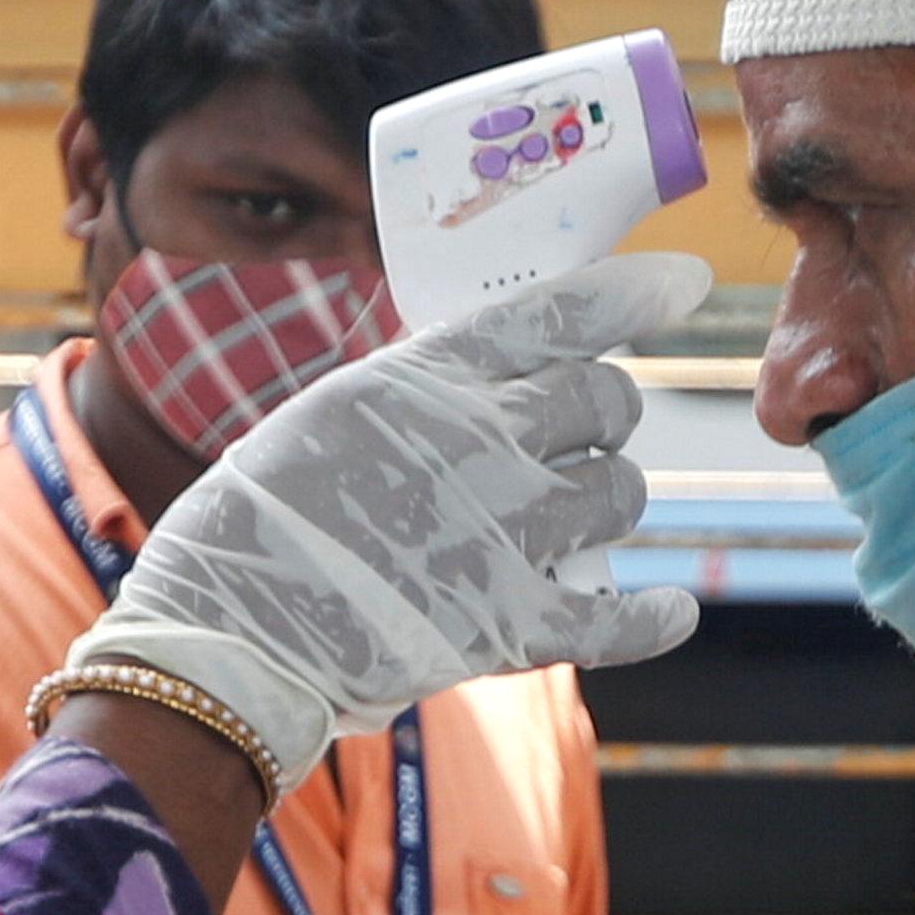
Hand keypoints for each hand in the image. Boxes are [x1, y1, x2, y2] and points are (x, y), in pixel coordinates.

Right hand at [82, 251, 713, 789]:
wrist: (230, 632)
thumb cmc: (258, 521)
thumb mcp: (332, 412)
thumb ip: (420, 392)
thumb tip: (490, 383)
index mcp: (433, 378)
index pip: (561, 313)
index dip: (633, 294)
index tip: (684, 282)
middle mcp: (488, 443)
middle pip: (608, 400)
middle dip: (606, 412)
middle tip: (581, 434)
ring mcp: (511, 534)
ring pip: (623, 493)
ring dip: (609, 499)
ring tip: (571, 519)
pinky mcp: (518, 626)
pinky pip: (623, 617)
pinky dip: (653, 617)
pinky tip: (668, 611)